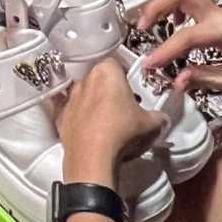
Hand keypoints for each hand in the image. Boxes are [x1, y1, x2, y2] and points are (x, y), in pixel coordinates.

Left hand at [55, 60, 162, 185]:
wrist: (93, 158)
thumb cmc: (122, 132)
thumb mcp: (151, 124)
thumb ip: (158, 116)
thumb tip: (162, 118)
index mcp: (106, 71)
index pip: (116, 64)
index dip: (125, 76)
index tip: (132, 89)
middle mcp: (85, 79)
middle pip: (99, 77)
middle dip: (110, 88)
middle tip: (123, 106)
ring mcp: (70, 97)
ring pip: (84, 93)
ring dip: (94, 101)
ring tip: (107, 120)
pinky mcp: (60, 115)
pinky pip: (72, 110)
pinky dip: (79, 116)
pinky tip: (89, 128)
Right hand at [133, 0, 221, 101]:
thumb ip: (203, 78)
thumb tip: (175, 80)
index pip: (187, 36)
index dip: (165, 50)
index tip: (149, 63)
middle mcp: (220, 14)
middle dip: (157, 5)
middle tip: (141, 26)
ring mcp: (218, 11)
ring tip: (152, 19)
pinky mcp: (216, 14)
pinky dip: (175, 0)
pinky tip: (171, 20)